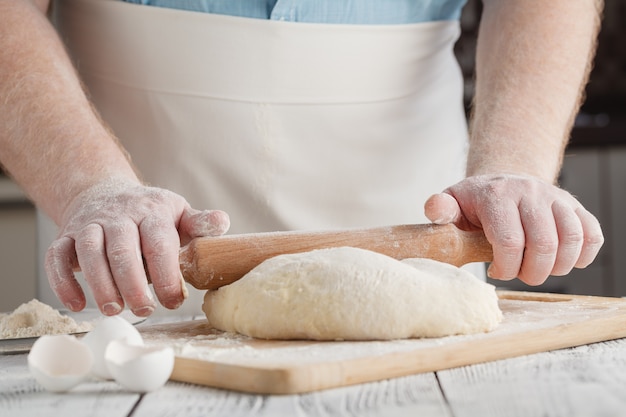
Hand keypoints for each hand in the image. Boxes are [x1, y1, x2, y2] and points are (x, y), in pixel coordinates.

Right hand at [45, 178, 229, 316]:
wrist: (106, 194)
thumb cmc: (149, 214)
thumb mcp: (179, 213)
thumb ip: (200, 223)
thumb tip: (223, 223)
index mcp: (152, 212)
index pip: (159, 242)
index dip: (166, 273)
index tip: (173, 300)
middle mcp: (118, 216)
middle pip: (122, 249)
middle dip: (133, 284)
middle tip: (145, 310)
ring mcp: (90, 224)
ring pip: (89, 252)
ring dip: (101, 284)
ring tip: (114, 310)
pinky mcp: (66, 236)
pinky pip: (56, 257)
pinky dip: (62, 282)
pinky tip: (77, 304)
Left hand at [424, 174, 603, 285]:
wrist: (503, 182)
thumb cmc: (475, 202)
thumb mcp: (452, 202)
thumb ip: (440, 208)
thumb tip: (434, 209)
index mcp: (497, 194)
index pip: (510, 241)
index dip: (505, 267)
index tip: (496, 271)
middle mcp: (530, 192)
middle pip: (544, 244)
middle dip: (531, 273)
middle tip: (519, 274)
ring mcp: (556, 198)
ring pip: (572, 240)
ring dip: (557, 267)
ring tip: (537, 268)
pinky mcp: (575, 207)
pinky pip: (592, 234)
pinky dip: (582, 256)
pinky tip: (561, 261)